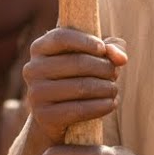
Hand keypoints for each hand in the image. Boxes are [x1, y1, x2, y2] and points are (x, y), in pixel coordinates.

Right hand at [22, 28, 126, 145]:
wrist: (55, 117)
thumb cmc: (77, 77)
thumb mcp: (93, 57)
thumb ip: (110, 49)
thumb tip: (121, 58)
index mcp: (39, 48)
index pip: (61, 37)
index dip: (85, 41)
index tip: (103, 49)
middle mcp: (32, 68)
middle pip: (77, 62)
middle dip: (104, 68)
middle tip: (115, 74)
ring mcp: (35, 93)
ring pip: (81, 87)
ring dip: (106, 88)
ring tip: (114, 90)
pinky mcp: (43, 116)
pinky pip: (78, 109)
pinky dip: (101, 106)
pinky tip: (111, 104)